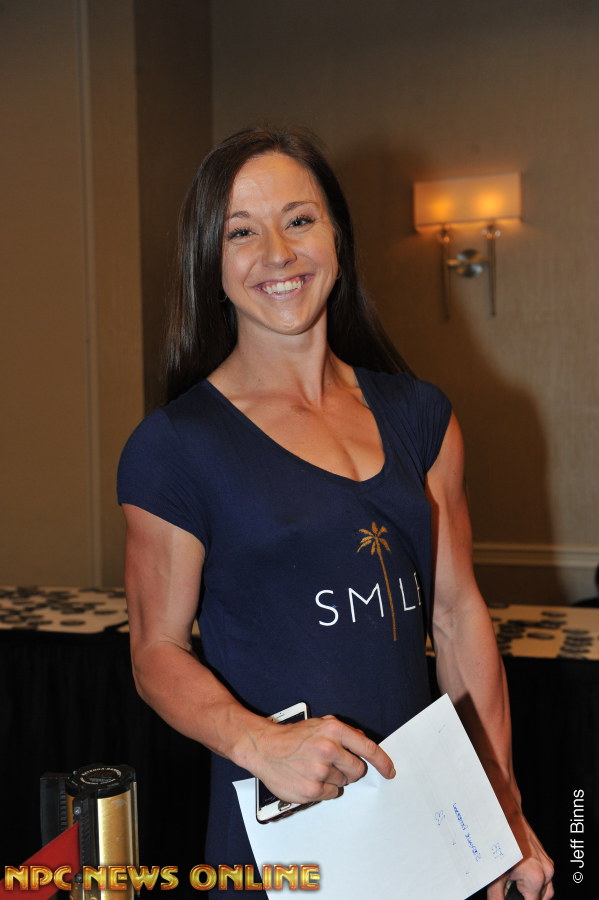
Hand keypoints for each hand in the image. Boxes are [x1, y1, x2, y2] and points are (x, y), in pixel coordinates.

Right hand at [249, 714, 394, 803]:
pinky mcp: (311, 790)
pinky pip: (331, 794)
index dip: (383, 762)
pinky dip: (324, 789)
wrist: (264, 747)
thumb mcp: (320, 725)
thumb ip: (344, 733)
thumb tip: (363, 742)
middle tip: (333, 764)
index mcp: (333, 731)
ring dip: (333, 778)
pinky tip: (309, 778)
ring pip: (343, 783)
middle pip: (357, 770)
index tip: (390, 771)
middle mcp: (328, 749)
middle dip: (350, 769)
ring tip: (314, 768)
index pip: (368, 748)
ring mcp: (319, 771)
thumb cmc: (292, 737)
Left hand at [487, 813, 553, 899]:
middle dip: (526, 896)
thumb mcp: (495, 874)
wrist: (506, 814)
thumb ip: (497, 897)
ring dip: (532, 889)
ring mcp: (547, 862)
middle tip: (511, 888)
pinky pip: (544, 875)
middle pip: (541, 898)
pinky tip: (519, 872)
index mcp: (535, 877)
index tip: (511, 896)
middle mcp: (546, 871)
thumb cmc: (500, 840)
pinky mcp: (545, 856)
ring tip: (514, 881)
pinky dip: (534, 879)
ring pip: (545, 888)